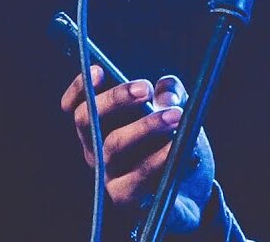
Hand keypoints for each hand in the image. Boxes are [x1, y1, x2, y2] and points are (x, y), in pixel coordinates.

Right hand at [60, 66, 215, 232]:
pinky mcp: (127, 199)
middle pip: (88, 120)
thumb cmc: (176, 145)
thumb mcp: (178, 111)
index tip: (99, 70)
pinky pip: (135, 178)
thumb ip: (172, 94)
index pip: (77, 106)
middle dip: (115, 99)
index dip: (80, 87)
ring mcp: (108, 175)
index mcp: (102, 126)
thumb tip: (166, 91)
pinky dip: (157, 160)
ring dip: (145, 126)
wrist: (192, 190)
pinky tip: (177, 149)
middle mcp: (97, 150)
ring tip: (176, 115)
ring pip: (112, 146)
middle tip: (144, 88)